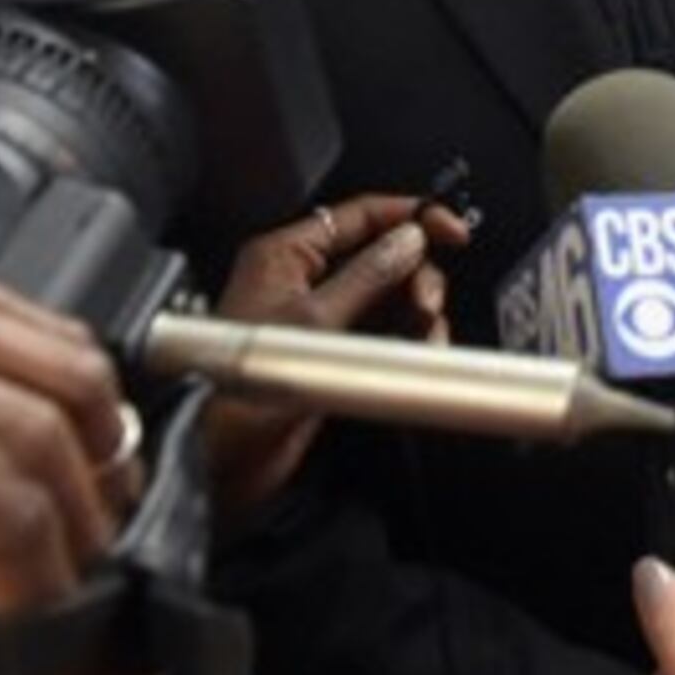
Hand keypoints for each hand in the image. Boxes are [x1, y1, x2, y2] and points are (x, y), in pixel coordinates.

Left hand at [204, 192, 464, 518]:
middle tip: (426, 303)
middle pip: (382, 256)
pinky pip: (384, 332)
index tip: (451, 230)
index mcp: (285, 255)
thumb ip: (368, 276)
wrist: (224, 458)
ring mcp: (320, 318)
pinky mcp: (333, 354)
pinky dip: (408, 338)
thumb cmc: (240, 389)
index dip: (410, 216)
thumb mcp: (315, 321)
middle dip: (415, 275)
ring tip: (426, 331)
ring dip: (417, 311)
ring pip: (389, 296)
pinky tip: (419, 349)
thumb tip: (408, 238)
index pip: (358, 216)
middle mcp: (302, 281)